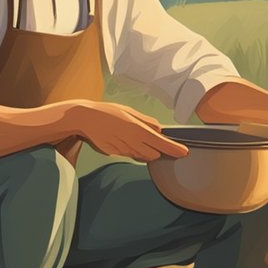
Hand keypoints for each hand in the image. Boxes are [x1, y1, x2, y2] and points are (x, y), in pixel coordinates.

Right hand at [68, 102, 188, 161]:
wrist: (83, 118)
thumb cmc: (107, 112)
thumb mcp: (129, 111)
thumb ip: (146, 121)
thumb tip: (160, 129)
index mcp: (137, 129)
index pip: (161, 143)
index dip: (174, 149)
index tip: (184, 152)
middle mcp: (131, 142)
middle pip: (153, 154)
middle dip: (157, 150)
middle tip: (156, 141)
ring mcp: (122, 149)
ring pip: (141, 156)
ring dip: (144, 150)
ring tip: (132, 136)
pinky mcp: (114, 153)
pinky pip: (128, 154)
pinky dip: (131, 149)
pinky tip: (121, 139)